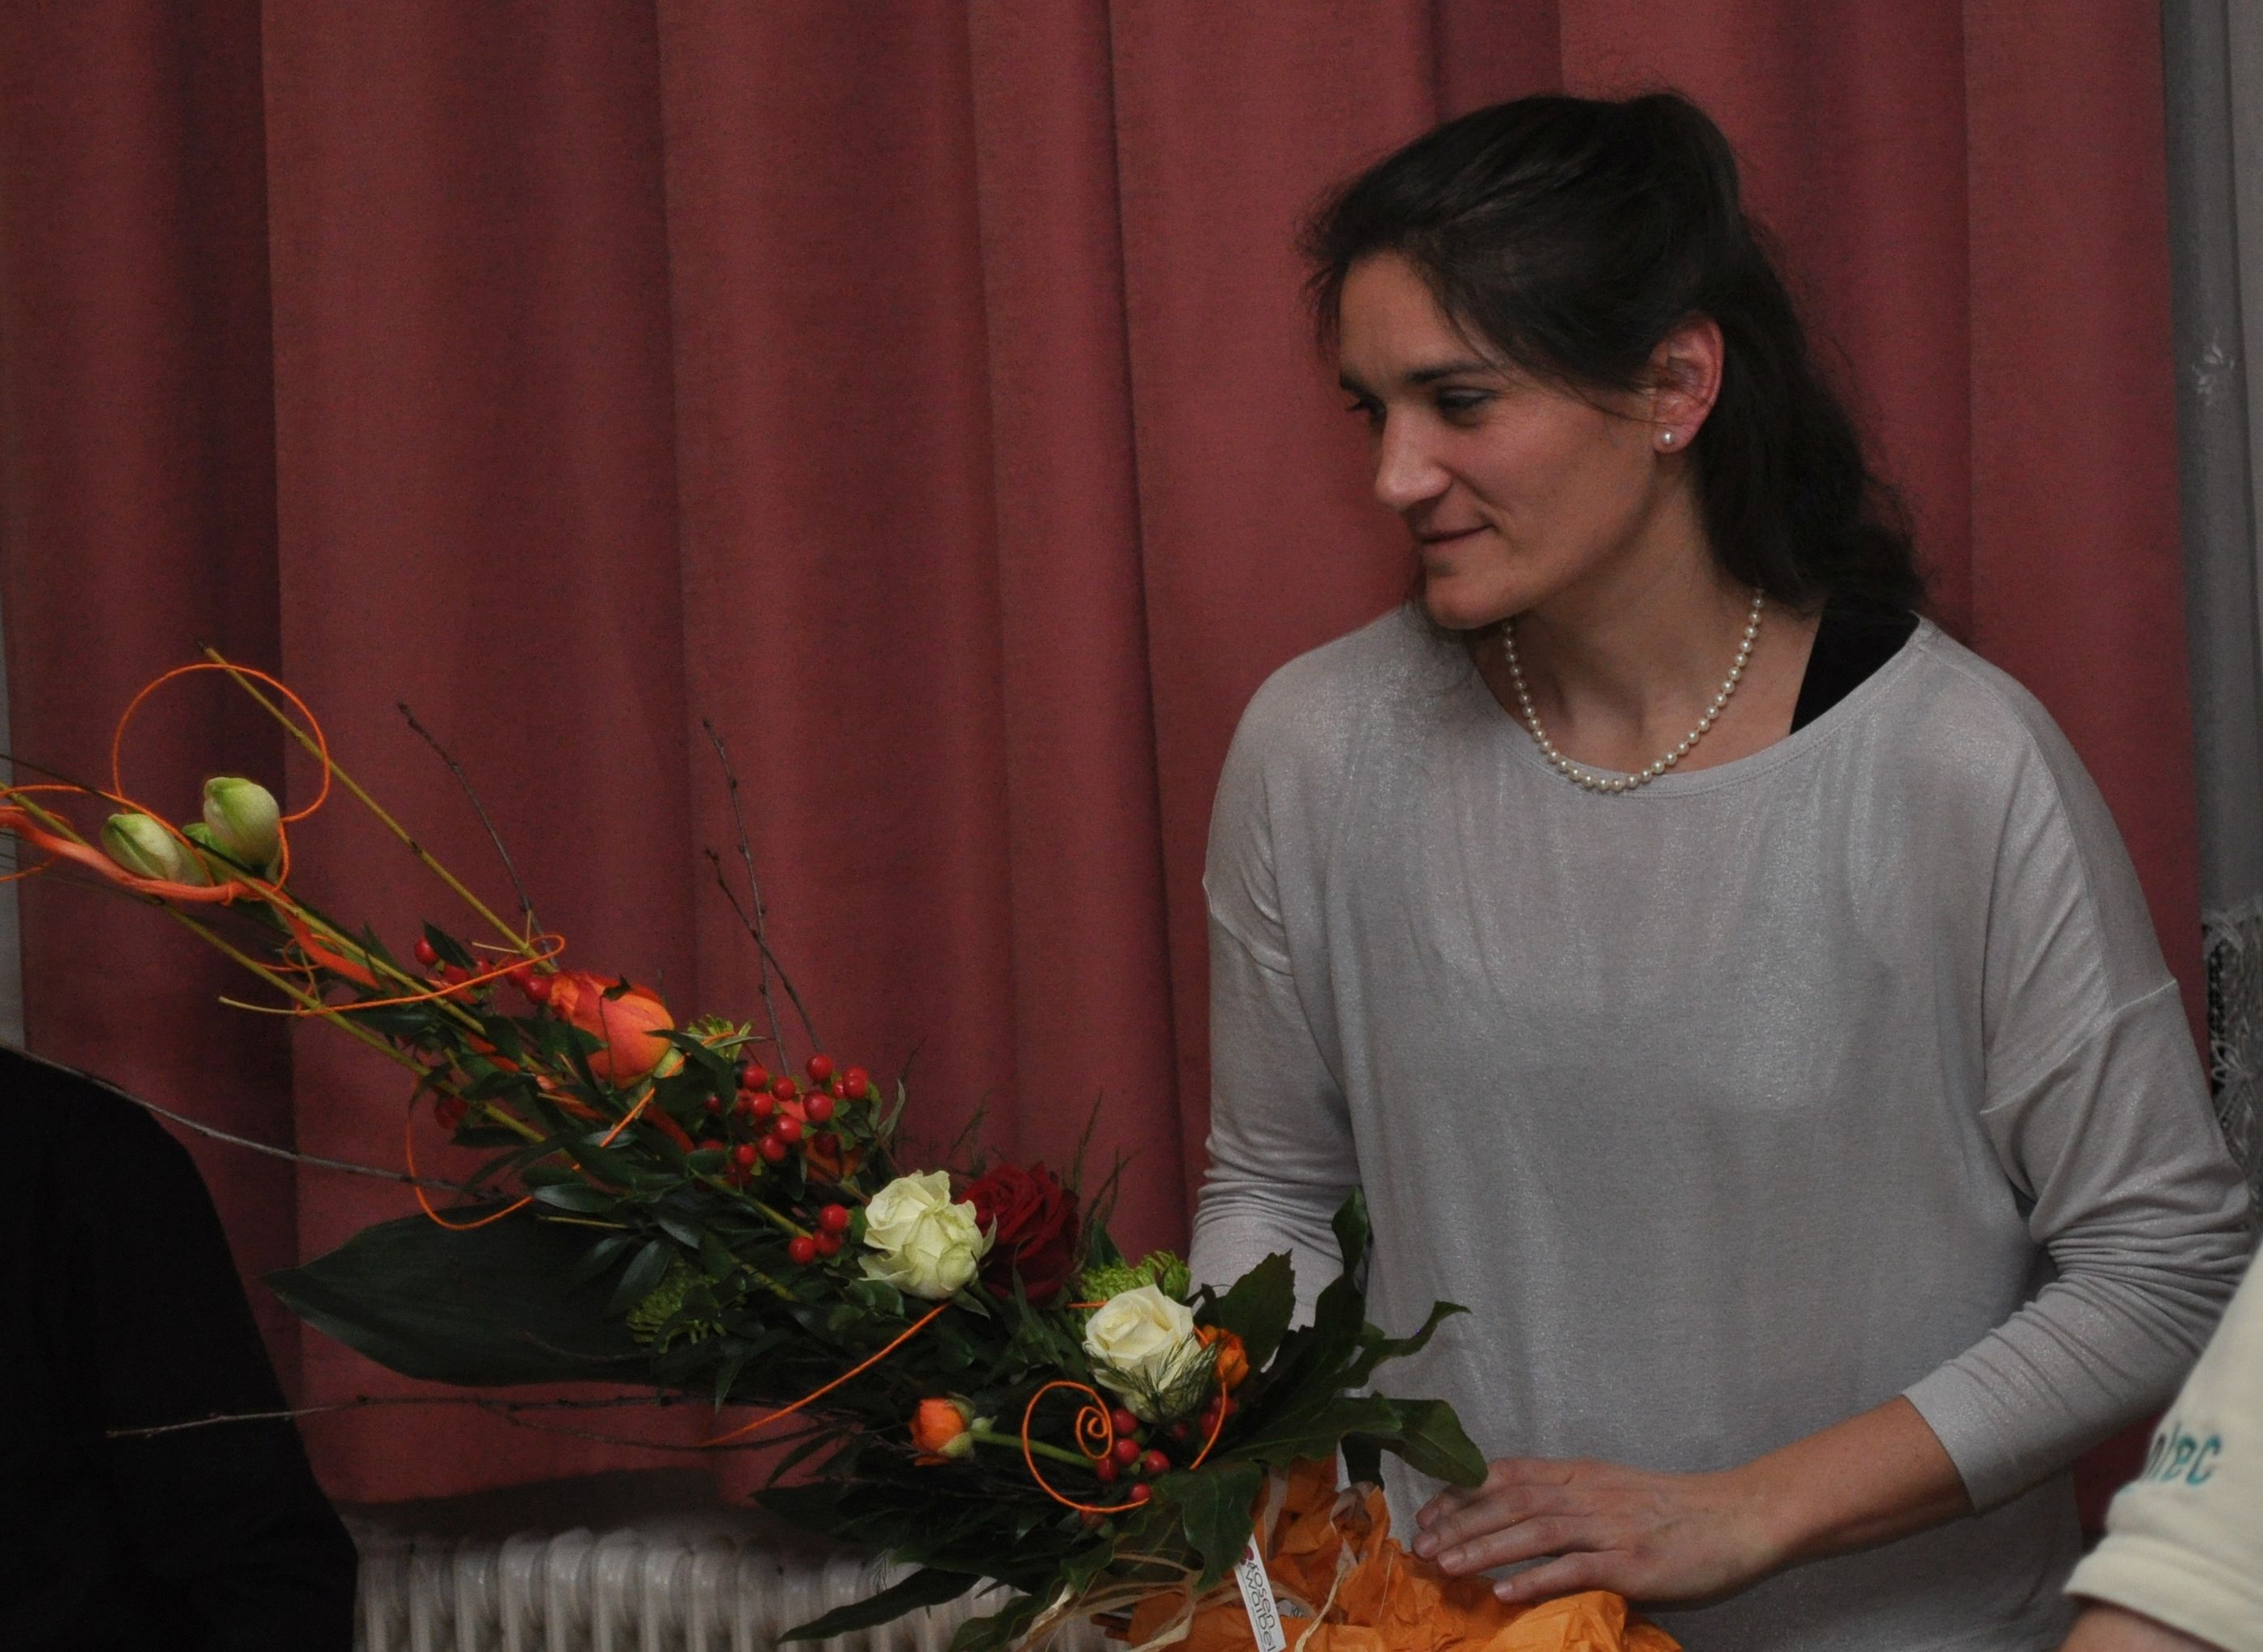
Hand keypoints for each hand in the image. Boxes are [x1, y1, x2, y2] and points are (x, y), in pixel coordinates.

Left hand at [1411, 1455, 1787, 1605]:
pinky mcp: (1632, 1562)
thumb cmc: (1677, 1510)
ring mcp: (1610, 1527)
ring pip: (1533, 1531)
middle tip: (1420, 1546)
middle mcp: (1587, 1494)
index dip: (1462, 1492)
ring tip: (1445, 1565)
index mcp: (1581, 1475)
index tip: (1428, 1512)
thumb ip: (1570, 1499)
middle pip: (1509, 1502)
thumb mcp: (1614, 1490)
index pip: (1507, 1474)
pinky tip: (1503, 1592)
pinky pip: (1575, 1568)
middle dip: (1460, 1523)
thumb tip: (1521, 1517)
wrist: (1740, 1516)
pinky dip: (1536, 1578)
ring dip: (1483, 1548)